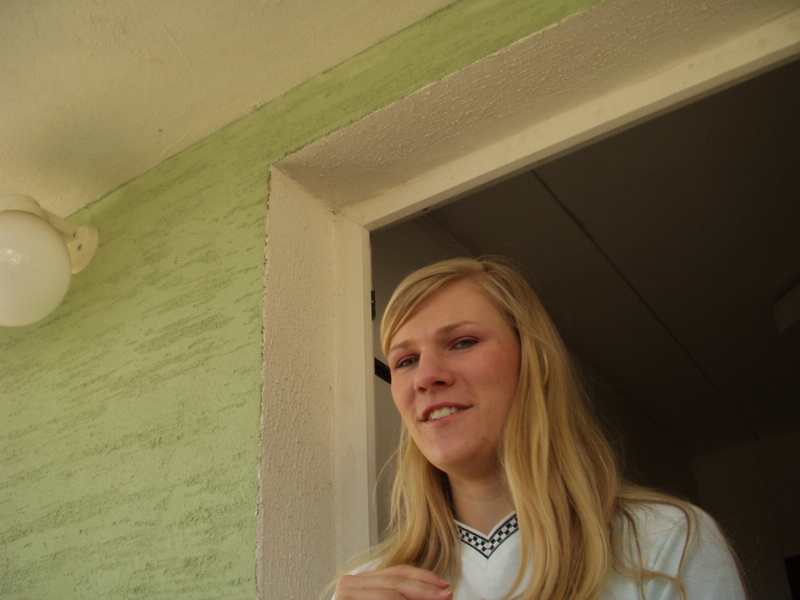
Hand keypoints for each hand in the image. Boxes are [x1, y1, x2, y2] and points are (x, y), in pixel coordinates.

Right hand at [334, 565, 451, 598]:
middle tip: (447, 595)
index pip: (397, 572)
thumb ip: (403, 597)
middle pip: (396, 581)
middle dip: (425, 589)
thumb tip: (441, 593)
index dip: (424, 578)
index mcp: (362, 581)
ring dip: (418, 597)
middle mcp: (350, 582)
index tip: (446, 586)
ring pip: (390, 593)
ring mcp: (345, 593)